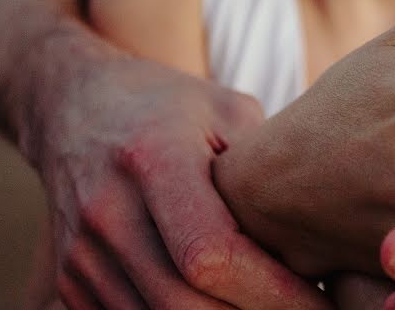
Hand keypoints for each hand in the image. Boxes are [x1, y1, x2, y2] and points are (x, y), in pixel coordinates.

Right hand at [35, 50, 328, 308]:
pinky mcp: (71, 278)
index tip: (324, 299)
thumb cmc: (170, 105)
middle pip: (183, 302)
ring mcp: (81, 251)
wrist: (77, 104)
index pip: (211, 253)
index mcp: (153, 158)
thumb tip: (319, 229)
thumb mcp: (228, 110)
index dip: (272, 291)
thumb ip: (266, 167)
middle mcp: (107, 210)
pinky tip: (231, 307)